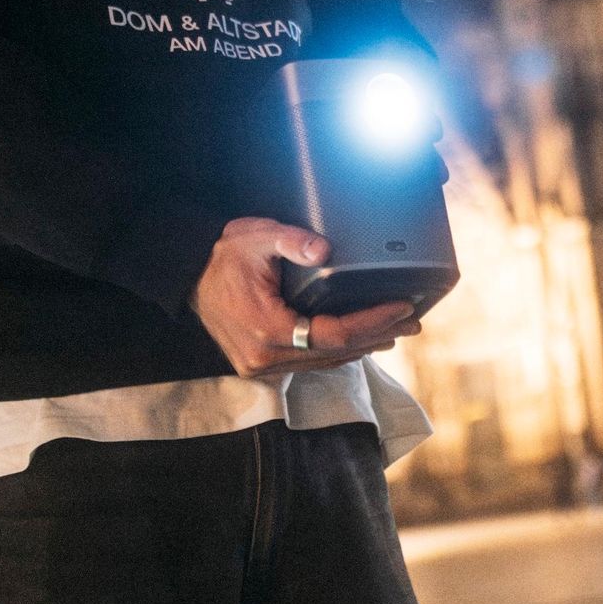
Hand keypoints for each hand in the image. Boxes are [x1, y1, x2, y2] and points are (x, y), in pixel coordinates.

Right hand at [190, 217, 418, 375]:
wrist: (189, 277)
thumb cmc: (224, 257)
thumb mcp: (255, 236)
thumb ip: (290, 241)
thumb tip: (325, 250)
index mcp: (266, 330)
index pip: (334, 334)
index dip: (372, 322)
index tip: (402, 307)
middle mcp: (265, 357)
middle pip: (335, 353)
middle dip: (378, 335)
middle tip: (413, 322)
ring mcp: (261, 366)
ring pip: (324, 362)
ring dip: (362, 347)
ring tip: (395, 330)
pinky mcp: (261, 365)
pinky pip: (309, 362)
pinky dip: (338, 351)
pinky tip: (360, 341)